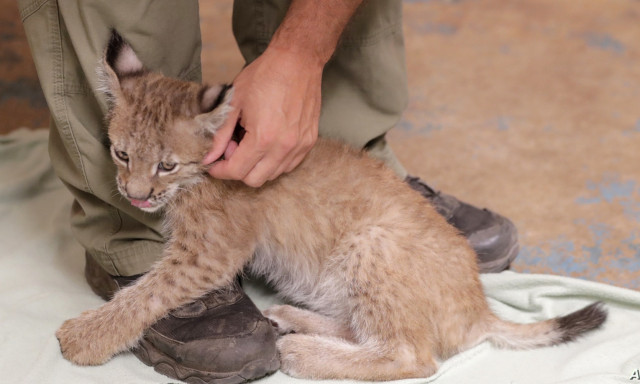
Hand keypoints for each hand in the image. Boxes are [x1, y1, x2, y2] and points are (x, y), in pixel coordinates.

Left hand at [203, 47, 321, 186]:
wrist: (297, 60)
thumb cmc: (265, 75)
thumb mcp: (234, 102)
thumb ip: (220, 134)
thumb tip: (209, 157)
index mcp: (263, 137)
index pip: (237, 171)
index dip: (220, 171)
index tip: (214, 165)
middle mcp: (284, 146)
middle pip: (255, 179)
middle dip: (238, 169)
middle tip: (233, 148)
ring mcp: (299, 145)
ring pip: (273, 174)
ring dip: (257, 165)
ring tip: (251, 142)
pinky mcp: (309, 141)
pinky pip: (289, 165)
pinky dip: (274, 161)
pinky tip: (267, 142)